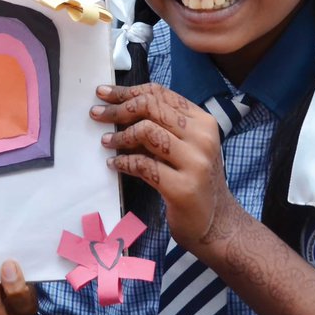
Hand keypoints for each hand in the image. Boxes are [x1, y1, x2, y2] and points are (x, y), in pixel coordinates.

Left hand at [90, 83, 234, 250]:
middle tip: (97, 115)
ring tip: (107, 142)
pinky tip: (114, 164)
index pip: (160, 94)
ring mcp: (195, 162)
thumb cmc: (195, 180)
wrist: (217, 222)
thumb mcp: (185, 147)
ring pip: (147, 131)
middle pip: (151, 107)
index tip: (104, 94)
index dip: (127, 91)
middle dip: (118, 109)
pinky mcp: (183, 187)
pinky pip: (143, 165)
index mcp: (203, 122)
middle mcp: (202, 137)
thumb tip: (118, 109)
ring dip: (120, 136)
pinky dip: (124, 162)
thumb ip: (162, 127)